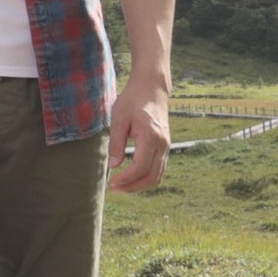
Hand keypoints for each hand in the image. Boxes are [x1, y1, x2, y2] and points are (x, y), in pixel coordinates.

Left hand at [107, 79, 171, 193]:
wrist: (152, 88)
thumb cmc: (133, 100)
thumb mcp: (119, 118)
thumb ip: (116, 142)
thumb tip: (114, 166)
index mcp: (151, 137)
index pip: (141, 167)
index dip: (126, 179)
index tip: (111, 183)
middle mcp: (163, 144)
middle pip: (152, 177)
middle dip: (133, 187)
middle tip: (114, 188)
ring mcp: (166, 146)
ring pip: (157, 176)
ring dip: (140, 185)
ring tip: (121, 185)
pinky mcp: (165, 146)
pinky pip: (158, 169)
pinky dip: (146, 177)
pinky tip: (131, 177)